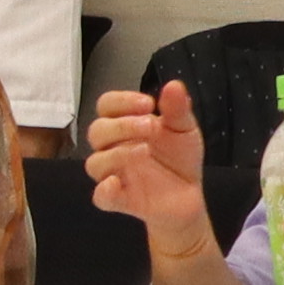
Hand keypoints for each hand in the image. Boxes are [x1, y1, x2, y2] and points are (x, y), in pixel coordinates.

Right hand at [81, 82, 208, 242]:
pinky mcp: (118, 199)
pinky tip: (117, 183)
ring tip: (145, 151)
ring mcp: (113, 174)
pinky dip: (105, 191)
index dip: (121, 101)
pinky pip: (100, 196)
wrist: (188, 196)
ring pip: (95, 163)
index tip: (148, 103)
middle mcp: (112, 147)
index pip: (106, 105)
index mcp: (124, 125)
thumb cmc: (178, 158)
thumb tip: (174, 85)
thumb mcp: (184, 130)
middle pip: (96, 131)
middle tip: (150, 126)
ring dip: (116, 154)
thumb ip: (177, 109)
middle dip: (121, 126)